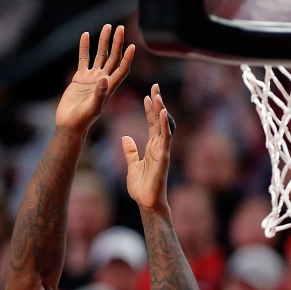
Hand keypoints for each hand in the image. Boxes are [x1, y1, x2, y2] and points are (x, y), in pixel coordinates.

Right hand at [55, 25, 134, 133]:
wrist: (69, 125)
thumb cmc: (82, 121)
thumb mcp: (92, 110)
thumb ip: (99, 95)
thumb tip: (104, 78)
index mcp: (109, 88)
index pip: (121, 70)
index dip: (127, 59)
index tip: (132, 46)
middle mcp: (103, 80)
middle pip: (113, 58)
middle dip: (117, 43)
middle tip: (120, 28)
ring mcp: (92, 78)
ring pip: (100, 56)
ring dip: (103, 42)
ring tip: (107, 26)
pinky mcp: (80, 78)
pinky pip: (83, 59)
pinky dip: (84, 48)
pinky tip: (85, 35)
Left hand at [123, 85, 171, 212]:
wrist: (146, 203)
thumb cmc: (141, 187)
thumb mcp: (131, 165)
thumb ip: (130, 151)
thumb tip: (125, 138)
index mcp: (152, 147)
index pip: (152, 123)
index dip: (150, 109)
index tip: (147, 94)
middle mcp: (159, 146)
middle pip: (159, 120)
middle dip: (157, 103)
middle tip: (155, 86)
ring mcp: (163, 151)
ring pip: (163, 126)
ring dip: (161, 110)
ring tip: (157, 95)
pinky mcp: (164, 157)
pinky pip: (165, 138)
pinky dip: (164, 125)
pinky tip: (162, 113)